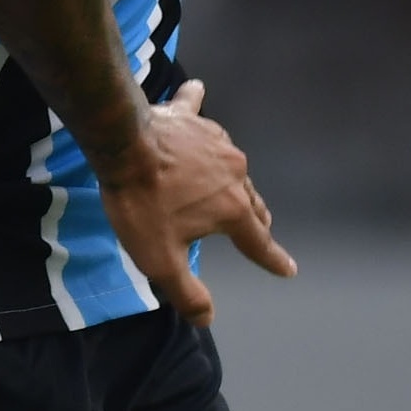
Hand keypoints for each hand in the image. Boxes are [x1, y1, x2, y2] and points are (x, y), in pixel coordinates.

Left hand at [99, 82, 295, 326]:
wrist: (122, 144)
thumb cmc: (140, 205)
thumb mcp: (160, 260)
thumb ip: (186, 292)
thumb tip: (207, 320)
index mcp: (232, 211)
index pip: (258, 243)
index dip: (273, 260)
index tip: (288, 269)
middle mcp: (236, 175)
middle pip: (252, 203)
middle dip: (256, 221)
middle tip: (259, 230)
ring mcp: (217, 144)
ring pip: (230, 167)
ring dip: (228, 178)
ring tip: (225, 183)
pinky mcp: (193, 122)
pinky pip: (196, 113)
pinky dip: (196, 108)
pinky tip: (196, 90)